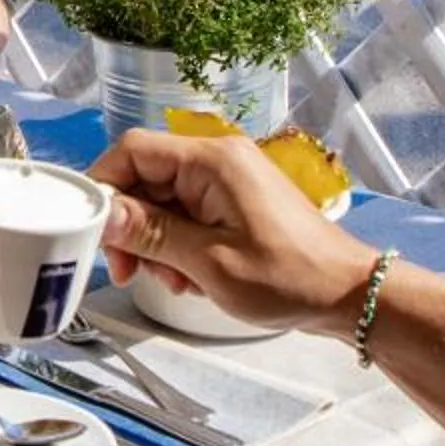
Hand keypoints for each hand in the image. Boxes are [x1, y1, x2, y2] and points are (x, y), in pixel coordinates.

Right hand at [91, 130, 373, 333]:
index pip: (133, 151)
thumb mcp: (209, 261)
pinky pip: (187, 213)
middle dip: (131, 226)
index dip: (105, 188)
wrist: (348, 294)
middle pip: (145, 178)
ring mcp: (228, 181)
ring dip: (155, 242)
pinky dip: (178, 245)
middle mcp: (218, 160)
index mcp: (212, 161)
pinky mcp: (235, 202)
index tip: (96, 234)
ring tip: (174, 281)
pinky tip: (191, 278)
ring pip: (163, 200)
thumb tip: (103, 214)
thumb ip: (152, 233)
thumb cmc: (288, 278)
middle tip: (131, 271)